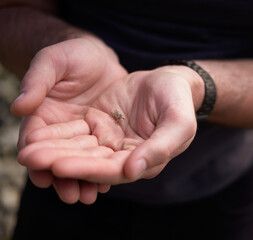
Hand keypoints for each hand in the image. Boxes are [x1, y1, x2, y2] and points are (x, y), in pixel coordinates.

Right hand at [12, 37, 127, 203]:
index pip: (35, 140)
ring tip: (89, 196)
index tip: (42, 174)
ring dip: (83, 179)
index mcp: (42, 115)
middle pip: (59, 157)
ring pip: (80, 160)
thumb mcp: (53, 61)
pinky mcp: (102, 134)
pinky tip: (108, 182)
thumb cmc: (72, 54)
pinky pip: (101, 154)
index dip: (38, 157)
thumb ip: (37, 82)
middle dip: (63, 177)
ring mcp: (82, 134)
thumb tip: (18, 107)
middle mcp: (61, 129)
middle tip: (70, 195)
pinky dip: (102, 167)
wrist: (99, 57)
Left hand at [18, 65, 201, 203]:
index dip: (87, 169)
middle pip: (90, 163)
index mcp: (144, 161)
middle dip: (60, 162)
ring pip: (79, 149)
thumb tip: (132, 171)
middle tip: (31, 159)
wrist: (170, 79)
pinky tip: (36, 136)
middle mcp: (124, 156)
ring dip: (53, 151)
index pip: (112, 170)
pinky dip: (57, 136)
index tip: (60, 166)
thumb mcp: (178, 123)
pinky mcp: (99, 125)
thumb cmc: (178, 100)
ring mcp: (111, 142)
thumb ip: (160, 148)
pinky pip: (76, 132)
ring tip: (27, 152)